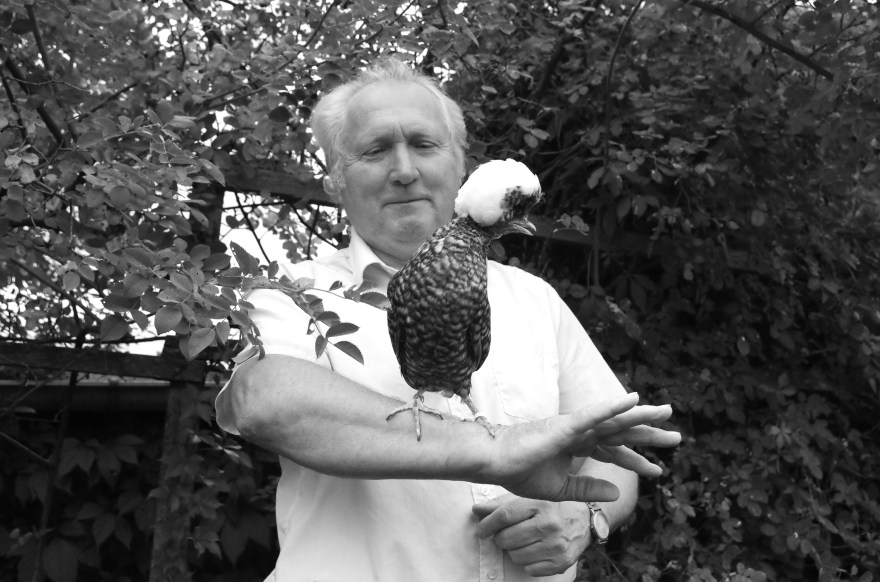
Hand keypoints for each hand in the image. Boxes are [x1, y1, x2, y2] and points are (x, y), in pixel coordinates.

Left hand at [473, 494, 589, 576]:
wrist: (585, 518)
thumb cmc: (550, 506)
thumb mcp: (528, 499)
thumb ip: (500, 505)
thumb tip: (475, 511)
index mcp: (540, 504)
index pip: (504, 516)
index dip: (487, 524)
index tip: (481, 530)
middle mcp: (549, 525)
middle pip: (506, 539)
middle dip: (501, 538)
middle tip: (508, 534)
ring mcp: (556, 545)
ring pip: (515, 556)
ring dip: (514, 550)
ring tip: (524, 541)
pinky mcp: (561, 562)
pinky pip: (529, 569)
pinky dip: (528, 562)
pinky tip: (535, 550)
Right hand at [483, 393, 679, 501]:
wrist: (495, 463)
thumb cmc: (520, 471)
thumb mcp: (561, 488)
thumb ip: (587, 488)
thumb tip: (616, 493)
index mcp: (578, 445)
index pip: (614, 450)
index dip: (636, 460)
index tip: (657, 470)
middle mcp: (581, 432)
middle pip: (621, 432)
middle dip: (648, 435)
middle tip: (676, 438)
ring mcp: (574, 426)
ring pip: (614, 420)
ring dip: (641, 416)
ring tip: (666, 413)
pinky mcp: (566, 425)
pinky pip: (594, 414)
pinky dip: (614, 407)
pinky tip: (633, 400)